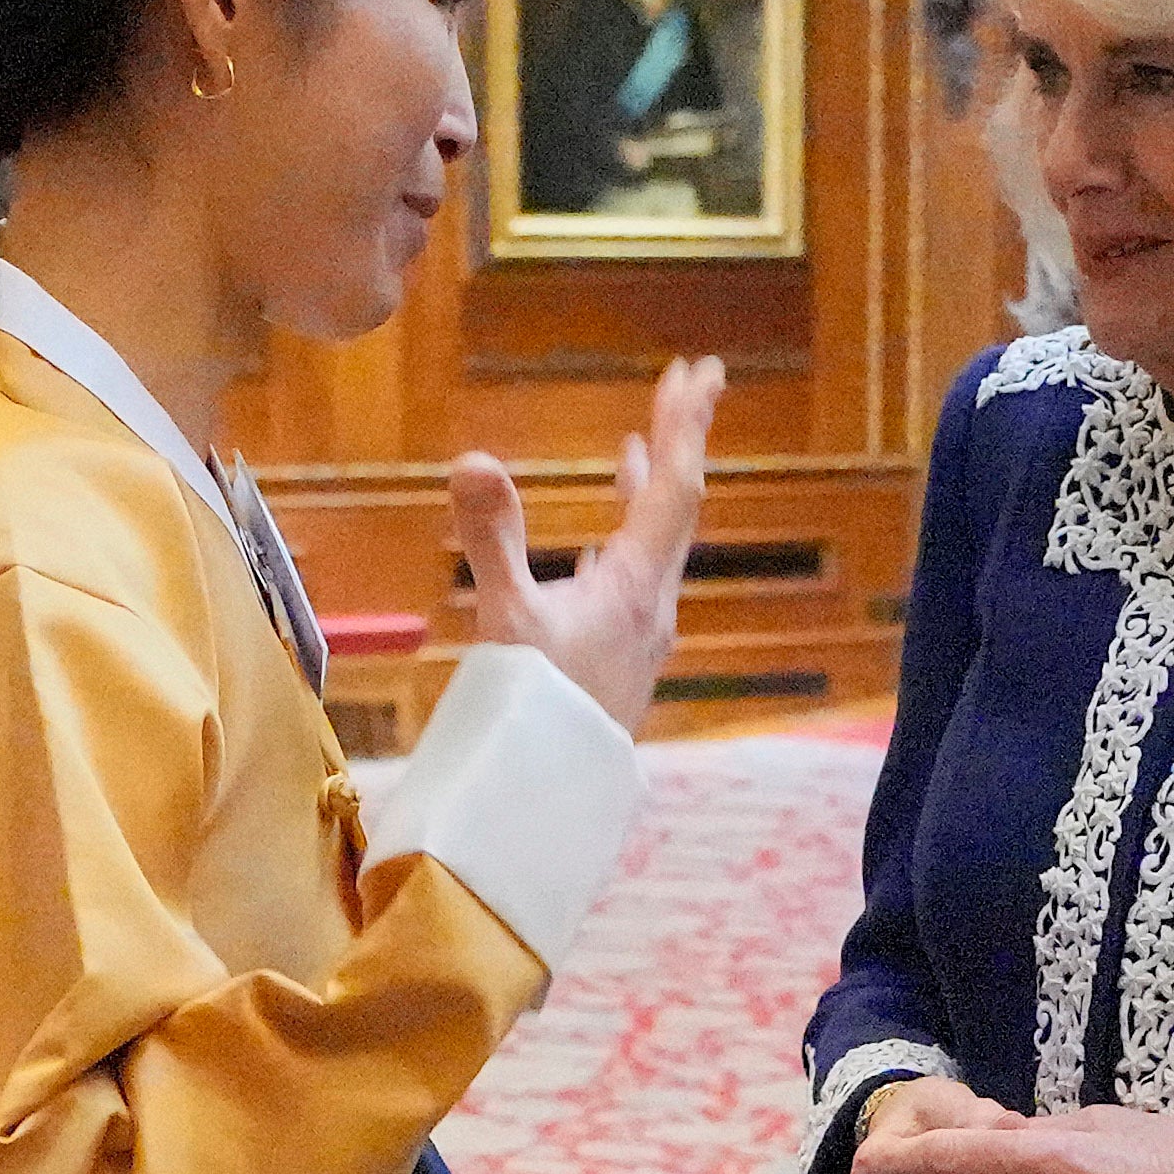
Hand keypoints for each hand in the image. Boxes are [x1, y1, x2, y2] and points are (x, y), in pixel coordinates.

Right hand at [447, 358, 722, 732]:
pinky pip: (632, 582)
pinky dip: (622, 543)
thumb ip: (491, 537)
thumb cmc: (529, 714)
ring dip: (649, 492)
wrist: (543, 802)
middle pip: (677, 507)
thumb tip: (474, 460)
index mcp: (635, 587)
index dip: (686, 425)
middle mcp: (652, 607)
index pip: (673, 488)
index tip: (700, 371)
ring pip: (657, 547)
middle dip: (678, 441)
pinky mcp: (619, 661)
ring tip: (636, 450)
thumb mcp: (504, 618)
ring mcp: (640, 637)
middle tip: (687, 386)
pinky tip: (598, 554)